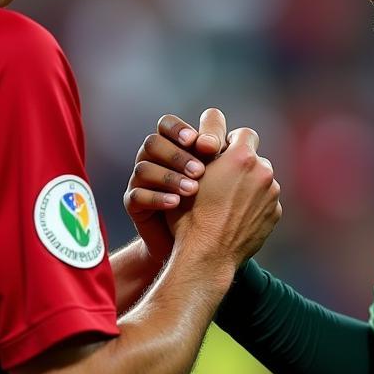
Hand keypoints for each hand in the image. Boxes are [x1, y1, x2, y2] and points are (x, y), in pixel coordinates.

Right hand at [123, 110, 225, 264]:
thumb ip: (226, 155)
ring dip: (170, 178)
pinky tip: (176, 203)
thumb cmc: (213, 207)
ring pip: (144, 168)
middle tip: (201, 171)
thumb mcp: (223, 177)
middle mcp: (153, 159)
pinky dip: (158, 198)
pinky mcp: (133, 203)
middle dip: (179, 156)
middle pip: (154, 143)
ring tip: (192, 190)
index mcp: (172, 146)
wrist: (196, 248)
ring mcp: (140, 181)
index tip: (200, 142)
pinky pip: (137, 196)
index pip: (167, 124)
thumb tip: (239, 138)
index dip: (180, 129)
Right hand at [173, 126, 280, 266]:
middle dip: (241, 166)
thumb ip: (206, 151)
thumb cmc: (191, 213)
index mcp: (242, 157)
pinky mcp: (275, 214)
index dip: (232, 141)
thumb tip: (210, 140)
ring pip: (261, 181)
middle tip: (222, 180)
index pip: (245, 134)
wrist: (207, 254)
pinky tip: (236, 216)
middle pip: (255, 158)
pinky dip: (254, 205)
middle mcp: (263, 172)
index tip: (221, 152)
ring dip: (249, 185)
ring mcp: (272, 195)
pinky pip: (266, 201)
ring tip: (227, 202)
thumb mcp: (189, 173)